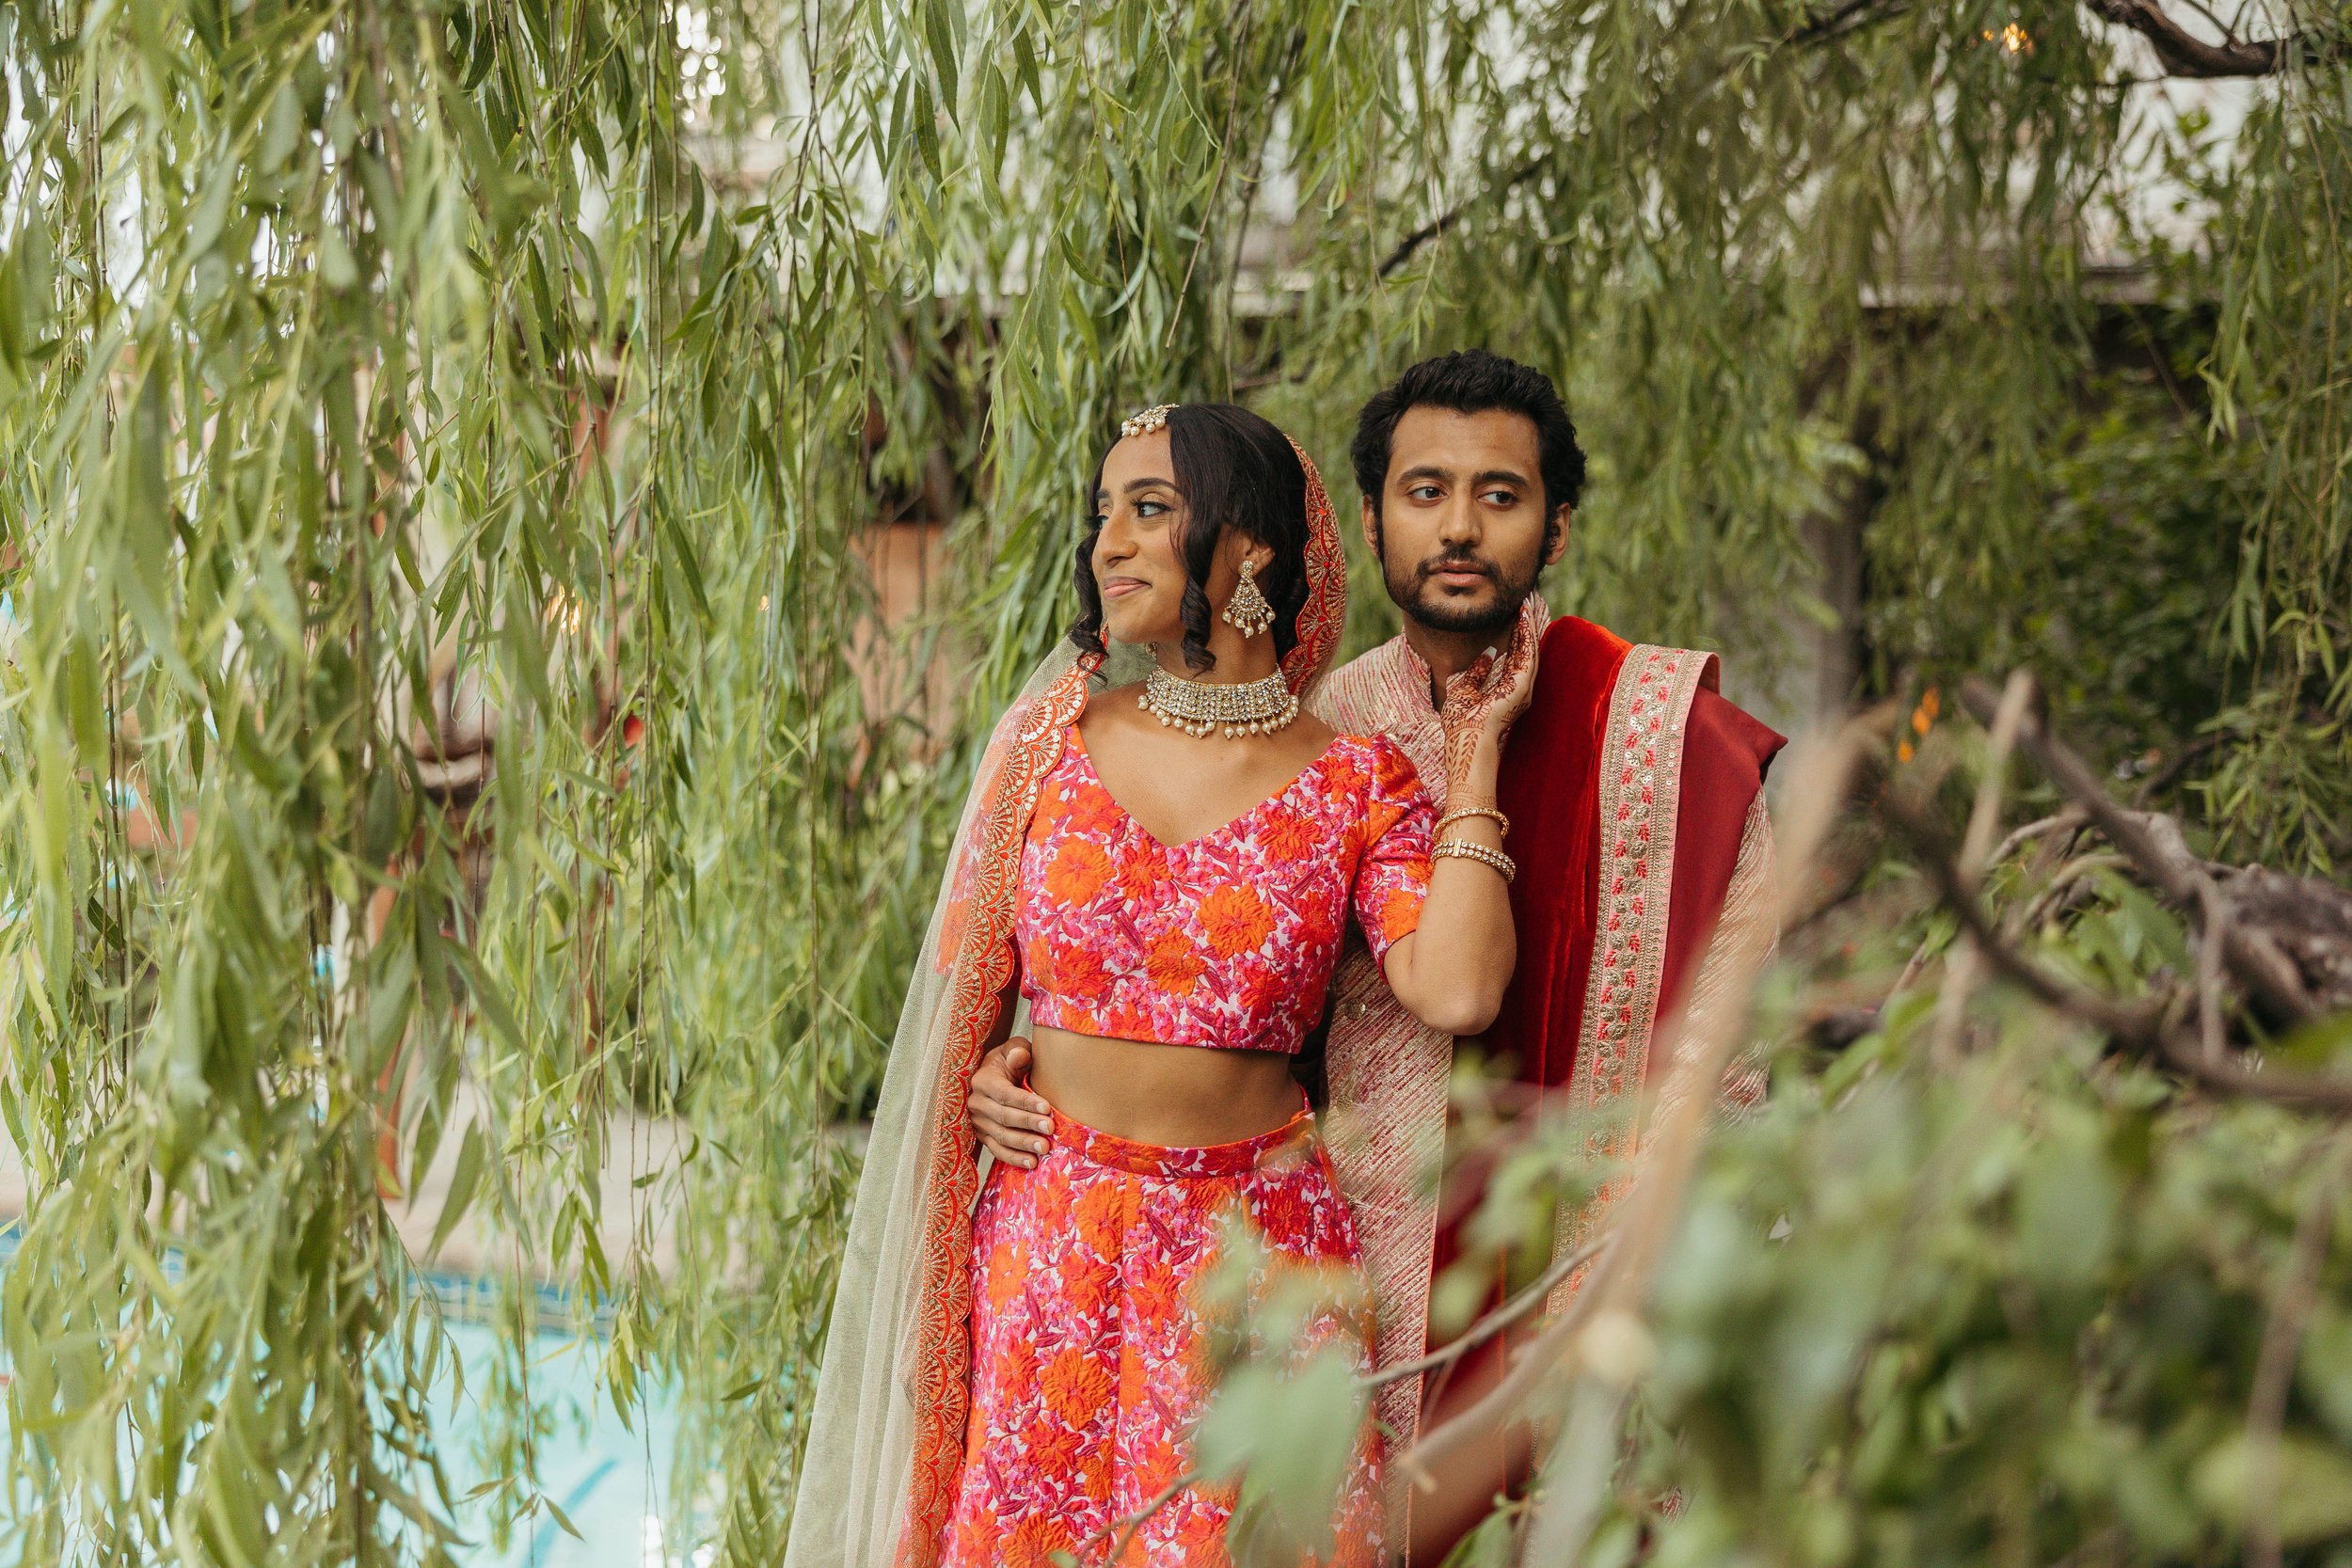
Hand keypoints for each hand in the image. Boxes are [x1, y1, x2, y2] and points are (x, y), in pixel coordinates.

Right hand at [968, 1038, 1052, 1169]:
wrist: (997, 1075)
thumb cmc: (1011, 1061)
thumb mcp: (1013, 1049)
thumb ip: (1018, 1050)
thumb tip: (1019, 1056)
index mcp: (982, 1080)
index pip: (1004, 1094)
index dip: (1025, 1102)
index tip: (1046, 1108)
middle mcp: (976, 1103)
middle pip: (1003, 1117)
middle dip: (1028, 1124)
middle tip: (1050, 1129)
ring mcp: (978, 1122)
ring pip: (1001, 1136)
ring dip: (1023, 1144)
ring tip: (1045, 1148)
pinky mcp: (983, 1137)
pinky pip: (997, 1150)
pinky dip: (1014, 1158)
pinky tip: (1032, 1163)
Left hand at [1438, 599, 1542, 789]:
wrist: (1465, 739)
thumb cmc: (1462, 722)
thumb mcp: (1465, 689)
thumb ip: (1477, 673)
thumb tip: (1487, 654)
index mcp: (1508, 690)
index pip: (1515, 655)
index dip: (1517, 634)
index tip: (1516, 614)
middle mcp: (1520, 688)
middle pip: (1527, 649)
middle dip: (1527, 625)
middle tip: (1528, 601)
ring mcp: (1523, 687)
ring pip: (1530, 648)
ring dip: (1529, 625)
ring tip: (1528, 602)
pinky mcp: (1522, 685)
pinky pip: (1527, 653)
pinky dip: (1527, 634)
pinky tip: (1524, 617)